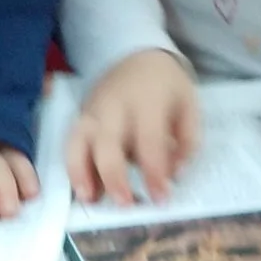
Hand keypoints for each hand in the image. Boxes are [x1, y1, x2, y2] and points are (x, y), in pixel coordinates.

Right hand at [66, 49, 201, 204]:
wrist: (138, 55)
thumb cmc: (167, 86)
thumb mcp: (189, 106)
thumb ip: (187, 142)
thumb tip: (175, 174)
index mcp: (147, 101)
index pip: (149, 142)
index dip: (154, 173)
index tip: (162, 198)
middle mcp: (114, 106)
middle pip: (108, 145)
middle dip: (115, 179)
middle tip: (126, 205)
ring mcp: (92, 111)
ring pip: (79, 144)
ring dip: (83, 175)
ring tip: (92, 200)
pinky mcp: (80, 116)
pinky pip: (70, 144)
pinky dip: (73, 169)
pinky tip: (84, 190)